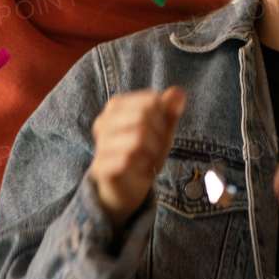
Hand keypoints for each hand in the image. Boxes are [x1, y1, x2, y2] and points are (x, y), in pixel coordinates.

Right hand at [89, 87, 186, 227]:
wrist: (128, 186)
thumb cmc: (145, 152)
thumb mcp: (162, 130)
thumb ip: (170, 110)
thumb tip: (178, 92)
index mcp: (116, 105)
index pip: (151, 100)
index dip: (163, 117)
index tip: (159, 131)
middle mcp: (103, 120)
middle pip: (144, 116)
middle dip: (158, 134)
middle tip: (154, 147)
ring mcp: (100, 143)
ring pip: (137, 138)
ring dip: (151, 152)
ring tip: (146, 157)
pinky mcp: (100, 166)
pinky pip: (127, 159)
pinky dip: (141, 165)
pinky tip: (137, 168)